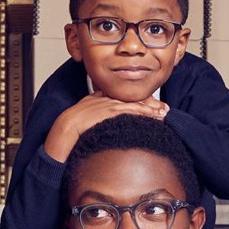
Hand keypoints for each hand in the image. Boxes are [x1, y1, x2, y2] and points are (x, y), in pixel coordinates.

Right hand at [43, 93, 168, 161]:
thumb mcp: (86, 116)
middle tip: (165, 109)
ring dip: (151, 109)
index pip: (126, 98)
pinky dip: (144, 112)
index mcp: (102, 99)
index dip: (141, 102)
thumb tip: (105, 120)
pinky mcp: (109, 112)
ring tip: (164, 114)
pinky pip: (130, 110)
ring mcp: (109, 105)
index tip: (153, 106)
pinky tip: (154, 116)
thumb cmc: (72, 126)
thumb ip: (97, 113)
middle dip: (151, 104)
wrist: (64, 129)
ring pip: (134, 104)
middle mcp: (107, 99)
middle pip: (133, 99)